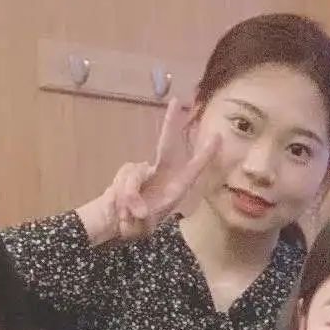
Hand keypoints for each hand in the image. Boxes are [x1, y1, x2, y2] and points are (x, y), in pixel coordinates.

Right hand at [77, 102, 220, 244]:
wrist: (113, 227)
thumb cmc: (134, 226)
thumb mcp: (140, 220)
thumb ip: (136, 203)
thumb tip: (134, 200)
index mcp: (174, 190)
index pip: (192, 169)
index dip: (204, 154)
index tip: (217, 137)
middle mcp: (162, 177)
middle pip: (167, 146)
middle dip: (171, 125)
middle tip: (176, 103)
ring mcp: (144, 172)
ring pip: (135, 170)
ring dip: (129, 193)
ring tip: (128, 214)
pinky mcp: (128, 172)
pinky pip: (125, 176)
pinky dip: (122, 192)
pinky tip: (121, 205)